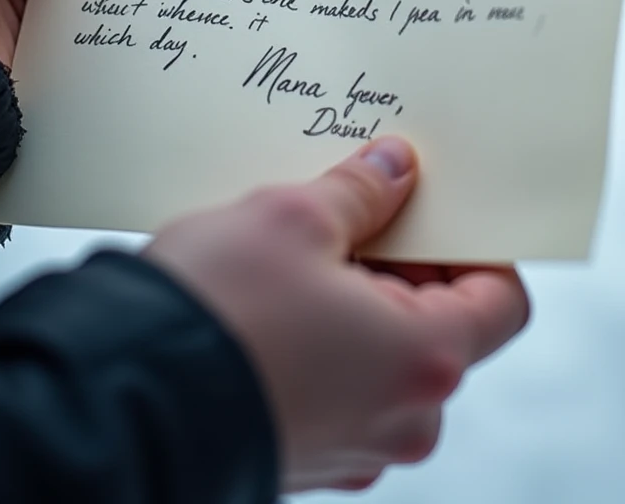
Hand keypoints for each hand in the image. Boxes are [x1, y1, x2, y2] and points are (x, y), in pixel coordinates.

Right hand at [146, 137, 528, 494]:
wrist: (124, 401)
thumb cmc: (218, 311)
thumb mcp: (294, 219)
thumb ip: (361, 191)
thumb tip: (395, 169)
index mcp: (424, 361)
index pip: (500, 301)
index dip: (476, 245)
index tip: (433, 206)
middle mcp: (402, 419)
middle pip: (439, 326)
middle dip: (402, 263)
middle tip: (356, 209)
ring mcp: (353, 447)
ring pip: (383, 356)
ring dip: (356, 298)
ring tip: (301, 248)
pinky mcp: (305, 456)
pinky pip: (340, 384)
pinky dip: (323, 338)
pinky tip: (272, 297)